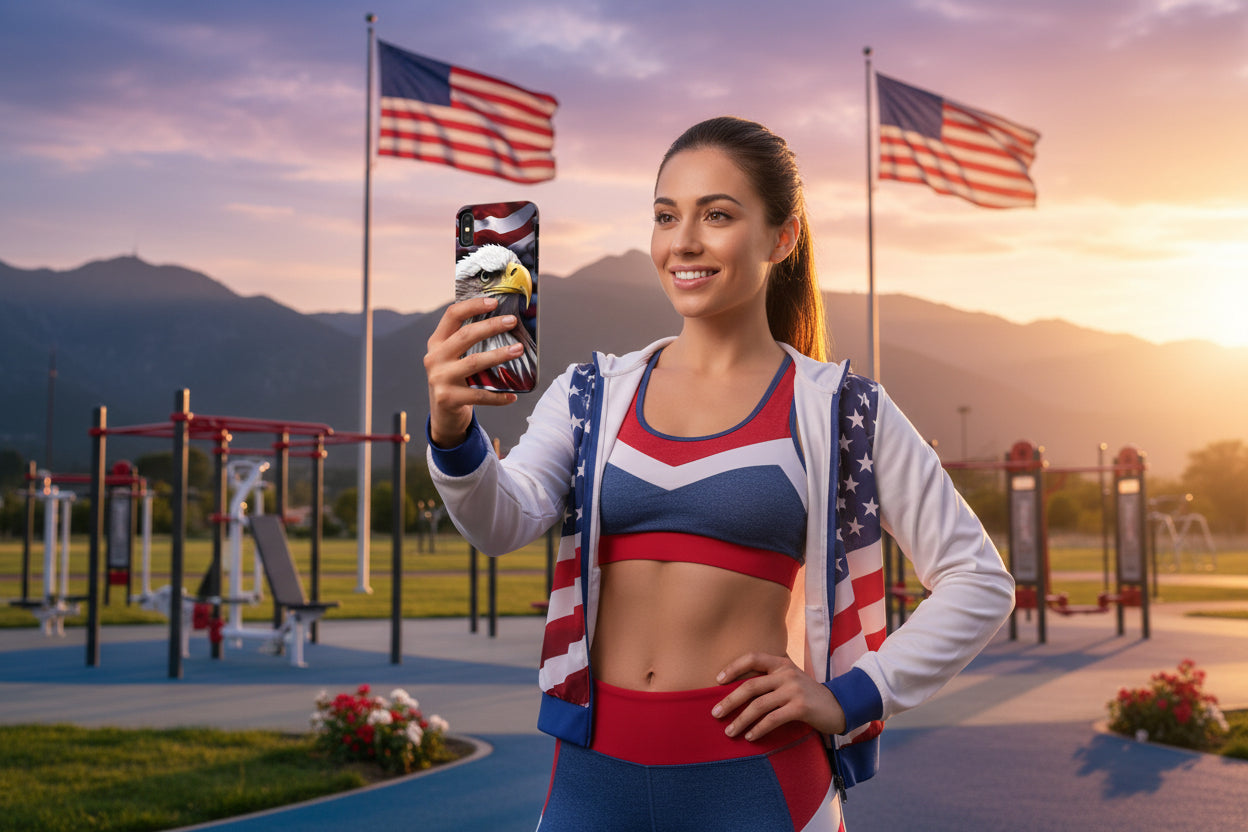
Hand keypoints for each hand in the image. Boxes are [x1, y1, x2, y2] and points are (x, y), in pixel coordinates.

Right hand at [424, 296, 524, 447]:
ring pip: (474, 362)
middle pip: (465, 336)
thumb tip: (503, 323)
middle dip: (491, 326)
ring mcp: (440, 378)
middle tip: (512, 322)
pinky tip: (513, 395)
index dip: (473, 306)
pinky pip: (479, 395)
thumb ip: (468, 343)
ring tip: (519, 350)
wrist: (443, 414)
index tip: (494, 302)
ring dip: (499, 355)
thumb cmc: (456, 380)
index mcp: (437, 343)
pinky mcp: (448, 398)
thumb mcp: (454, 358)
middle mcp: (435, 358)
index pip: (452, 315)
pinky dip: (498, 396)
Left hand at [711, 652, 846, 739]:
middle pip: (751, 686)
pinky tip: (750, 737)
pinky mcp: (801, 707)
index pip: (752, 658)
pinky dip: (758, 729)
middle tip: (715, 714)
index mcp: (782, 663)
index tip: (717, 681)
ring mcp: (794, 690)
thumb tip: (737, 692)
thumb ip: (771, 680)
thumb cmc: (808, 695)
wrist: (840, 706)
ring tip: (729, 732)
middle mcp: (786, 673)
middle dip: (729, 701)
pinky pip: (773, 719)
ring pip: (759, 705)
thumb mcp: (791, 680)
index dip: (733, 667)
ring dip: (741, 720)